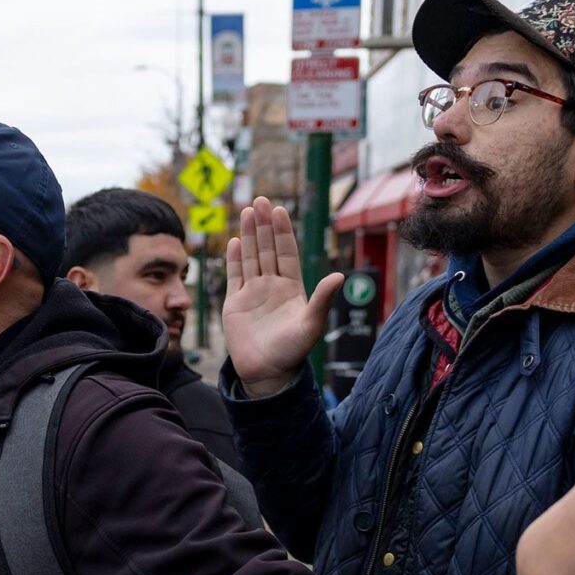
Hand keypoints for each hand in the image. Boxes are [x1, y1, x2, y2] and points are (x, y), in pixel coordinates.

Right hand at [222, 197, 340, 399]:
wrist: (266, 373)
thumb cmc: (292, 352)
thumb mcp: (311, 324)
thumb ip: (323, 300)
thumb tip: (339, 277)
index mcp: (292, 288)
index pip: (287, 253)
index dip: (283, 233)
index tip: (280, 211)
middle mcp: (272, 286)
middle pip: (267, 249)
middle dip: (264, 225)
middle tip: (261, 200)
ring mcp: (253, 293)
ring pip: (251, 257)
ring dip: (249, 235)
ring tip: (247, 212)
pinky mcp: (235, 303)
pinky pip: (234, 276)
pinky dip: (234, 259)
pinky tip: (235, 241)